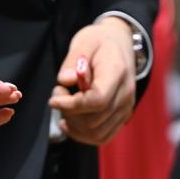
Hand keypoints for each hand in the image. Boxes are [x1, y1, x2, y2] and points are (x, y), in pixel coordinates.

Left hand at [48, 17, 136, 145]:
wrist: (119, 44)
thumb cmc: (99, 42)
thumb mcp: (84, 42)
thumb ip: (72, 60)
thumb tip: (65, 81)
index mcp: (117, 73)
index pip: (97, 100)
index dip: (72, 105)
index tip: (53, 99)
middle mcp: (126, 94)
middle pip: (94, 120)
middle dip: (69, 112)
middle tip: (59, 93)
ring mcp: (126, 108)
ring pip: (96, 133)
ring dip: (73, 125)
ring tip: (64, 105)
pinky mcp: (121, 117)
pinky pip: (102, 137)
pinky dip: (82, 134)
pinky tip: (68, 121)